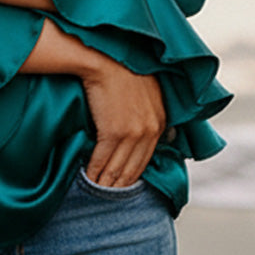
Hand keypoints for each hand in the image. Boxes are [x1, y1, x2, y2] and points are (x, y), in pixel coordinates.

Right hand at [80, 51, 165, 187]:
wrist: (105, 58)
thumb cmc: (122, 70)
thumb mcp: (149, 92)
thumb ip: (154, 115)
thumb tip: (167, 136)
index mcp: (160, 122)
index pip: (146, 159)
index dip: (131, 174)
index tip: (121, 183)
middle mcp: (150, 131)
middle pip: (133, 168)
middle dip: (119, 184)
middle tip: (107, 195)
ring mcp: (133, 133)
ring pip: (117, 167)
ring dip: (105, 182)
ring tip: (96, 191)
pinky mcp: (113, 131)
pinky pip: (102, 159)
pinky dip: (93, 171)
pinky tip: (87, 177)